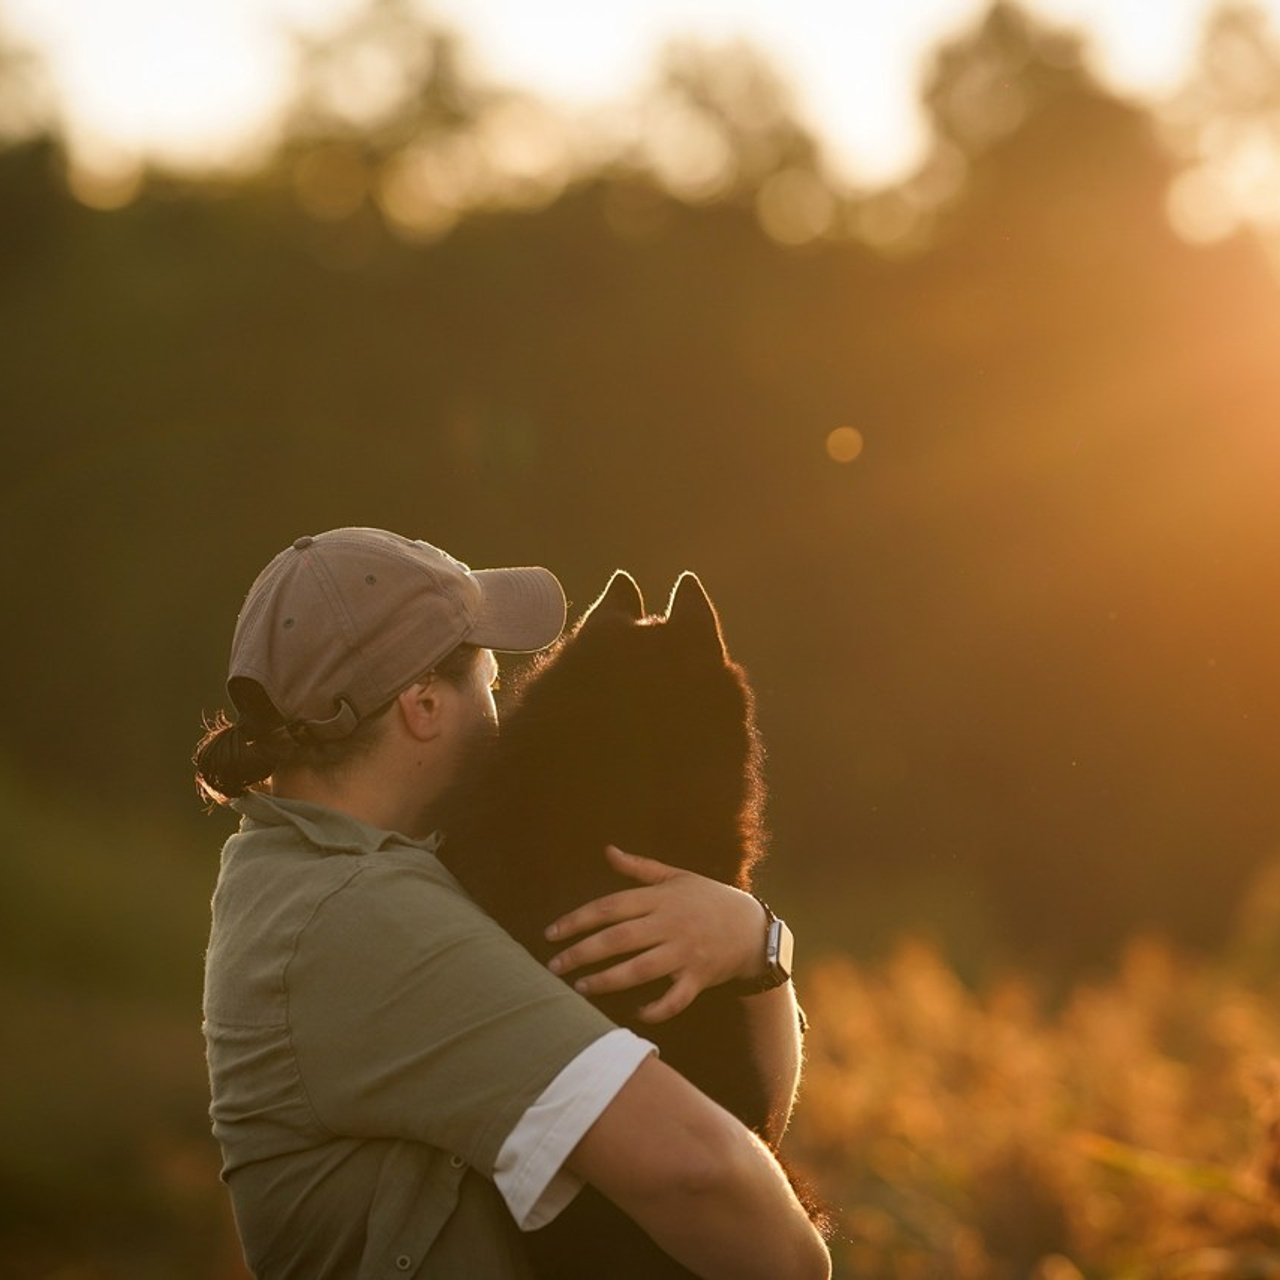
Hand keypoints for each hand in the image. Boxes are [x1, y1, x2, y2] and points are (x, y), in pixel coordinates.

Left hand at [544, 845, 765, 1022]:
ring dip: (607, 981)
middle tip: (553, 966)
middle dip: (582, 953)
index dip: (577, 919)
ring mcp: (685, 953)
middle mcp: (670, 924)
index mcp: (661, 898)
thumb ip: (639, 868)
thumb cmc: (708, 899)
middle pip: (618, 939)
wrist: (753, 927)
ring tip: (579, 988)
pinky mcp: (698, 978)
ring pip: (639, 970)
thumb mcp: (676, 877)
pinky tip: (634, 1013)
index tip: (551, 933)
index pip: (610, 907)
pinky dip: (654, 1010)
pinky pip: (674, 999)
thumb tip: (607, 850)